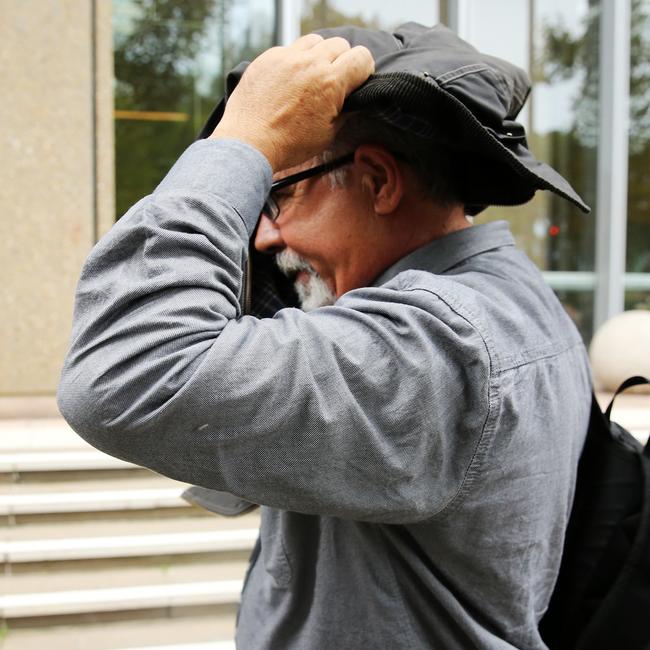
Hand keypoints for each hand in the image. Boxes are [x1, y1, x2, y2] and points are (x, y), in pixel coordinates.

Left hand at [210, 34, 373, 170]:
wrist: (250, 143)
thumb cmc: (289, 144)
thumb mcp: (327, 134)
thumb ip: (345, 112)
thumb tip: (354, 102)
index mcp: (330, 83)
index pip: (361, 58)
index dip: (363, 70)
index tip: (357, 81)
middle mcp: (310, 63)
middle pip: (340, 44)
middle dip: (342, 61)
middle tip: (333, 82)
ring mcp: (287, 57)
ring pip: (315, 41)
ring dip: (319, 55)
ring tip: (311, 77)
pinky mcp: (268, 58)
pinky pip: (289, 49)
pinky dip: (294, 61)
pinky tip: (289, 81)